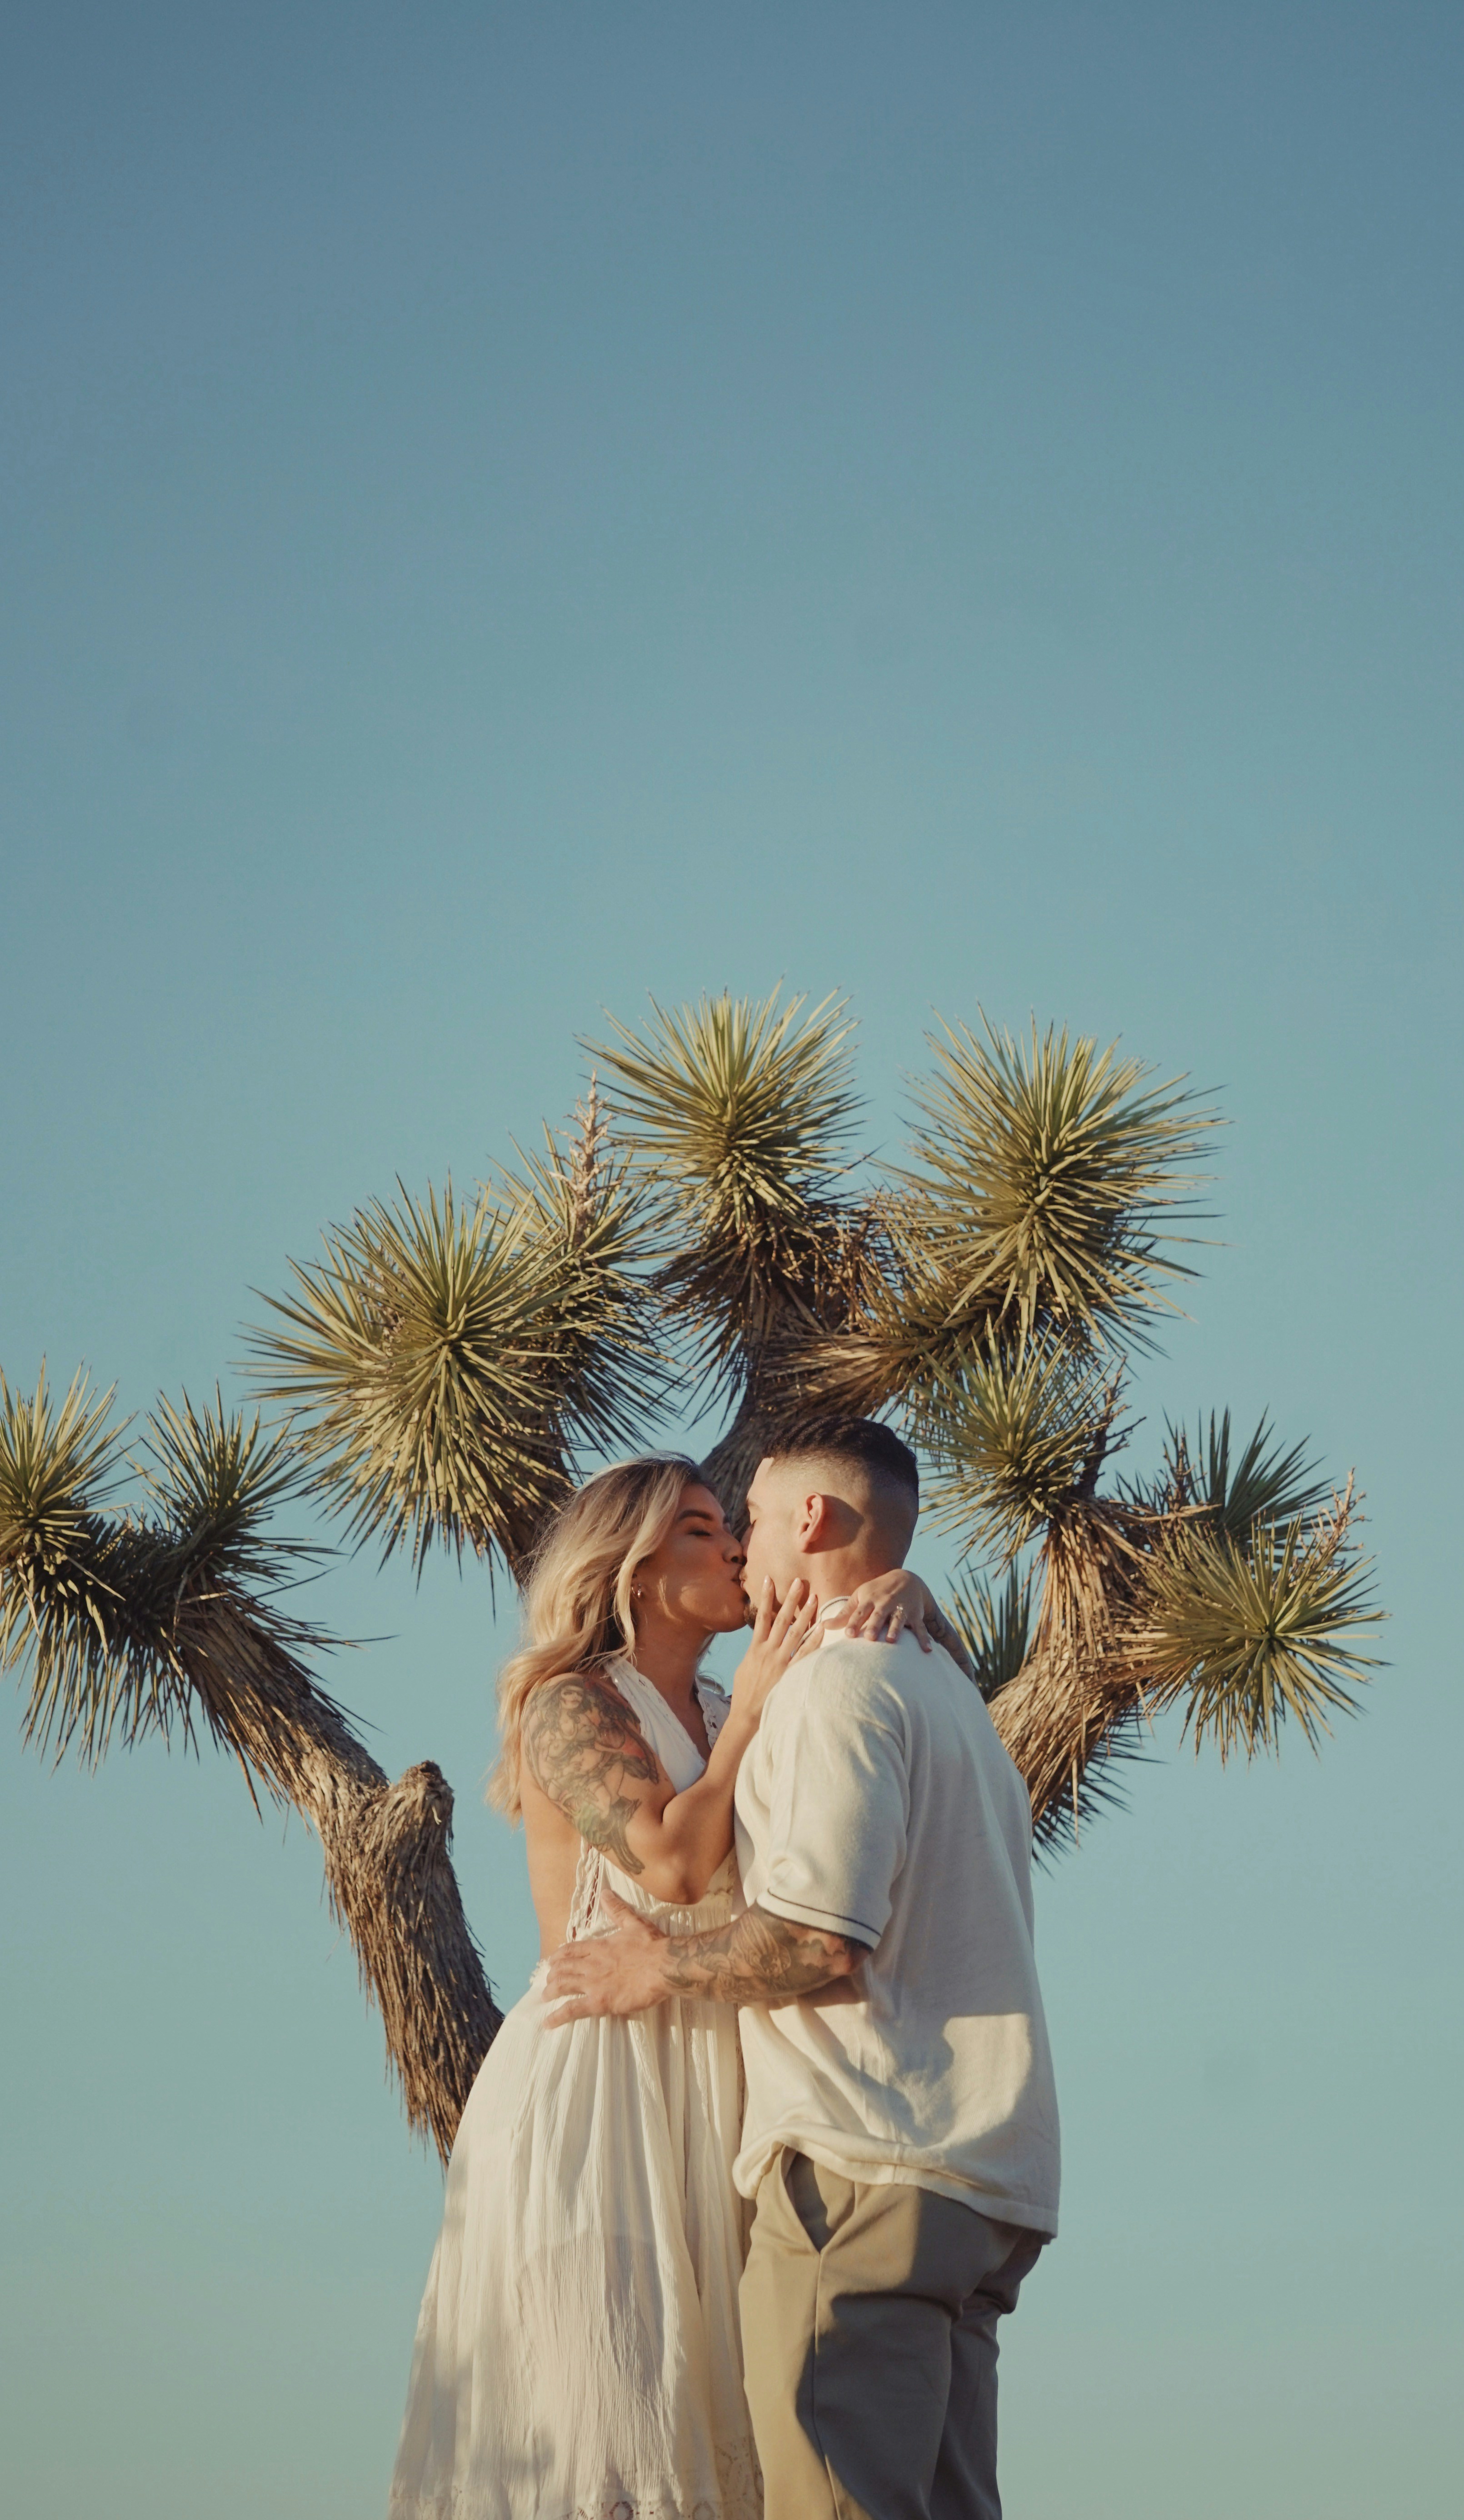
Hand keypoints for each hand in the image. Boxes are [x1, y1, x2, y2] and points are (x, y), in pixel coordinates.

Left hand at [545, 1888, 668, 2021]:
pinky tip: (548, 2023)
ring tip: (545, 1996)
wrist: (663, 1966)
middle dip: (553, 1974)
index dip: (559, 1956)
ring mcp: (593, 1983)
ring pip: (563, 1986)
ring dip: (551, 1991)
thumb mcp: (634, 1923)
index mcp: (599, 1947)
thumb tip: (605, 1893)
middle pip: (564, 1968)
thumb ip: (617, 1910)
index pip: (572, 1950)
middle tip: (548, 1980)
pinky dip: (558, 2016)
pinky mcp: (599, 2002)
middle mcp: (591, 1964)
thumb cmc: (652, 1946)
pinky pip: (573, 2010)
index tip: (552, 1961)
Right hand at [728, 1576, 822, 1724]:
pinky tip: (821, 1628)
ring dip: (805, 1614)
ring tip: (814, 1598)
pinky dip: (813, 1640)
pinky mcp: (790, 1674)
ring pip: (794, 1633)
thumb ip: (754, 1649)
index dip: (765, 1597)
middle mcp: (768, 1651)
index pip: (761, 1616)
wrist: (747, 1714)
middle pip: (781, 1619)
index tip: (770, 1579)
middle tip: (800, 1581)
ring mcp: (780, 1662)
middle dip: (790, 1599)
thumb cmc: (745, 1691)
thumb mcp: (744, 1665)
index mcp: (755, 1647)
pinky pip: (804, 1654)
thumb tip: (760, 1636)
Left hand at [839, 1566, 935, 1649]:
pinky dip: (924, 1638)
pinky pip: (920, 1628)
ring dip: (896, 1630)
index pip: (860, 1612)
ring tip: (892, 1641)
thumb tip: (823, 1625)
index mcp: (870, 1599)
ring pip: (899, 1620)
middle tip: (870, 1638)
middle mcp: (886, 1602)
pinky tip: (927, 1650)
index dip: (854, 1622)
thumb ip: (844, 1614)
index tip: (848, 1634)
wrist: (906, 1578)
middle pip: (879, 1615)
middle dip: (875, 1625)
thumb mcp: (860, 1597)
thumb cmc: (876, 1591)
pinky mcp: (915, 1615)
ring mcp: (902, 1608)